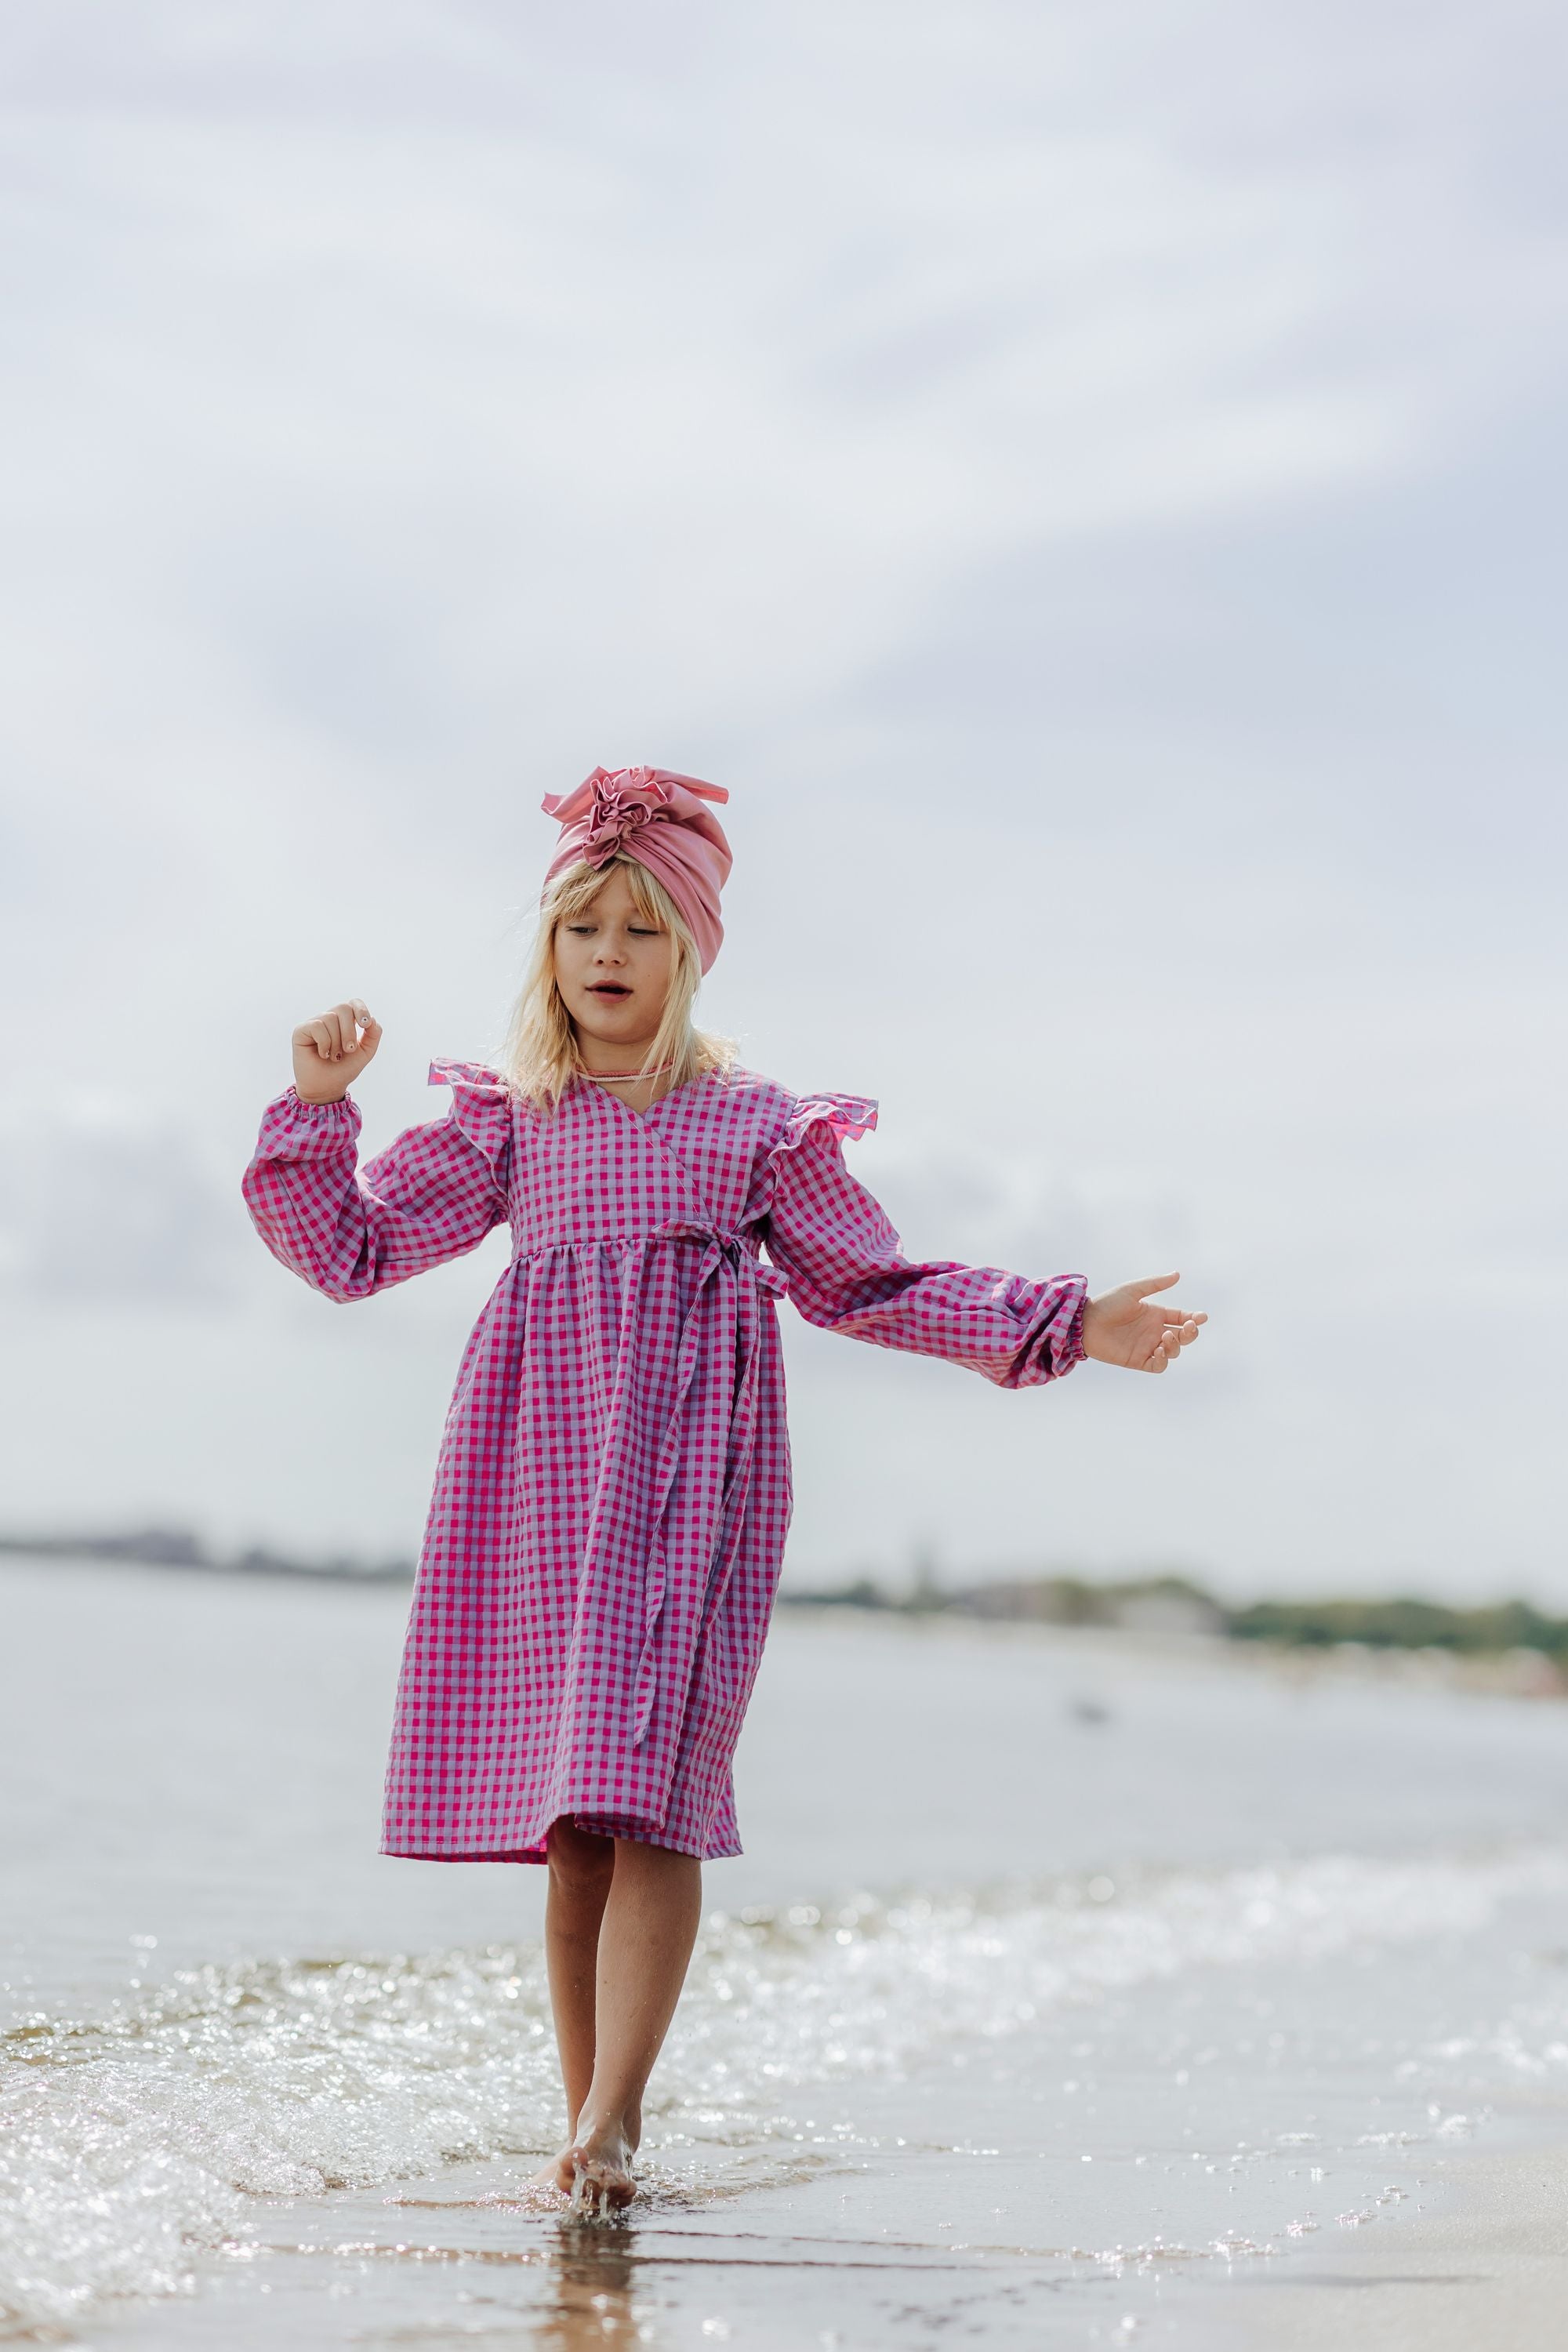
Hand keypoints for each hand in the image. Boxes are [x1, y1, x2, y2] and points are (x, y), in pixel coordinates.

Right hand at [291, 999, 381, 1102]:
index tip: (365, 1025)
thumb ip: (373, 1035)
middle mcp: (329, 1019)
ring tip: (334, 1056)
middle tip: (348, 1050)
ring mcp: (314, 1023)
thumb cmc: (344, 1069)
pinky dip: (324, 1043)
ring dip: (336, 1042)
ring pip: (330, 1017)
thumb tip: (372, 1019)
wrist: (326, 1087)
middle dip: (349, 1031)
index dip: (361, 1009)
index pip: (353, 1003)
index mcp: (344, 1021)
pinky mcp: (301, 1030)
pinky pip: (317, 1026)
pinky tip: (322, 1054)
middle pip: (343, 1008)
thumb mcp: (365, 1052)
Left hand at [1081, 1272, 1205, 1374]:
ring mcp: (1147, 1346)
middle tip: (1190, 1326)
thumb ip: (1155, 1284)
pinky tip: (1159, 1350)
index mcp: (1155, 1314)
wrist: (1085, 1323)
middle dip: (1191, 1333)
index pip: (1181, 1318)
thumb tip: (1177, 1274)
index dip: (1194, 1318)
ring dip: (1176, 1345)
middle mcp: (1154, 1331)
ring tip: (1165, 1337)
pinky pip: (1158, 1366)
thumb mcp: (1132, 1290)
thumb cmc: (1107, 1304)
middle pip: (1183, 1336)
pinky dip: (1163, 1360)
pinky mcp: (1138, 1360)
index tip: (1202, 1317)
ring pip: (1174, 1351)